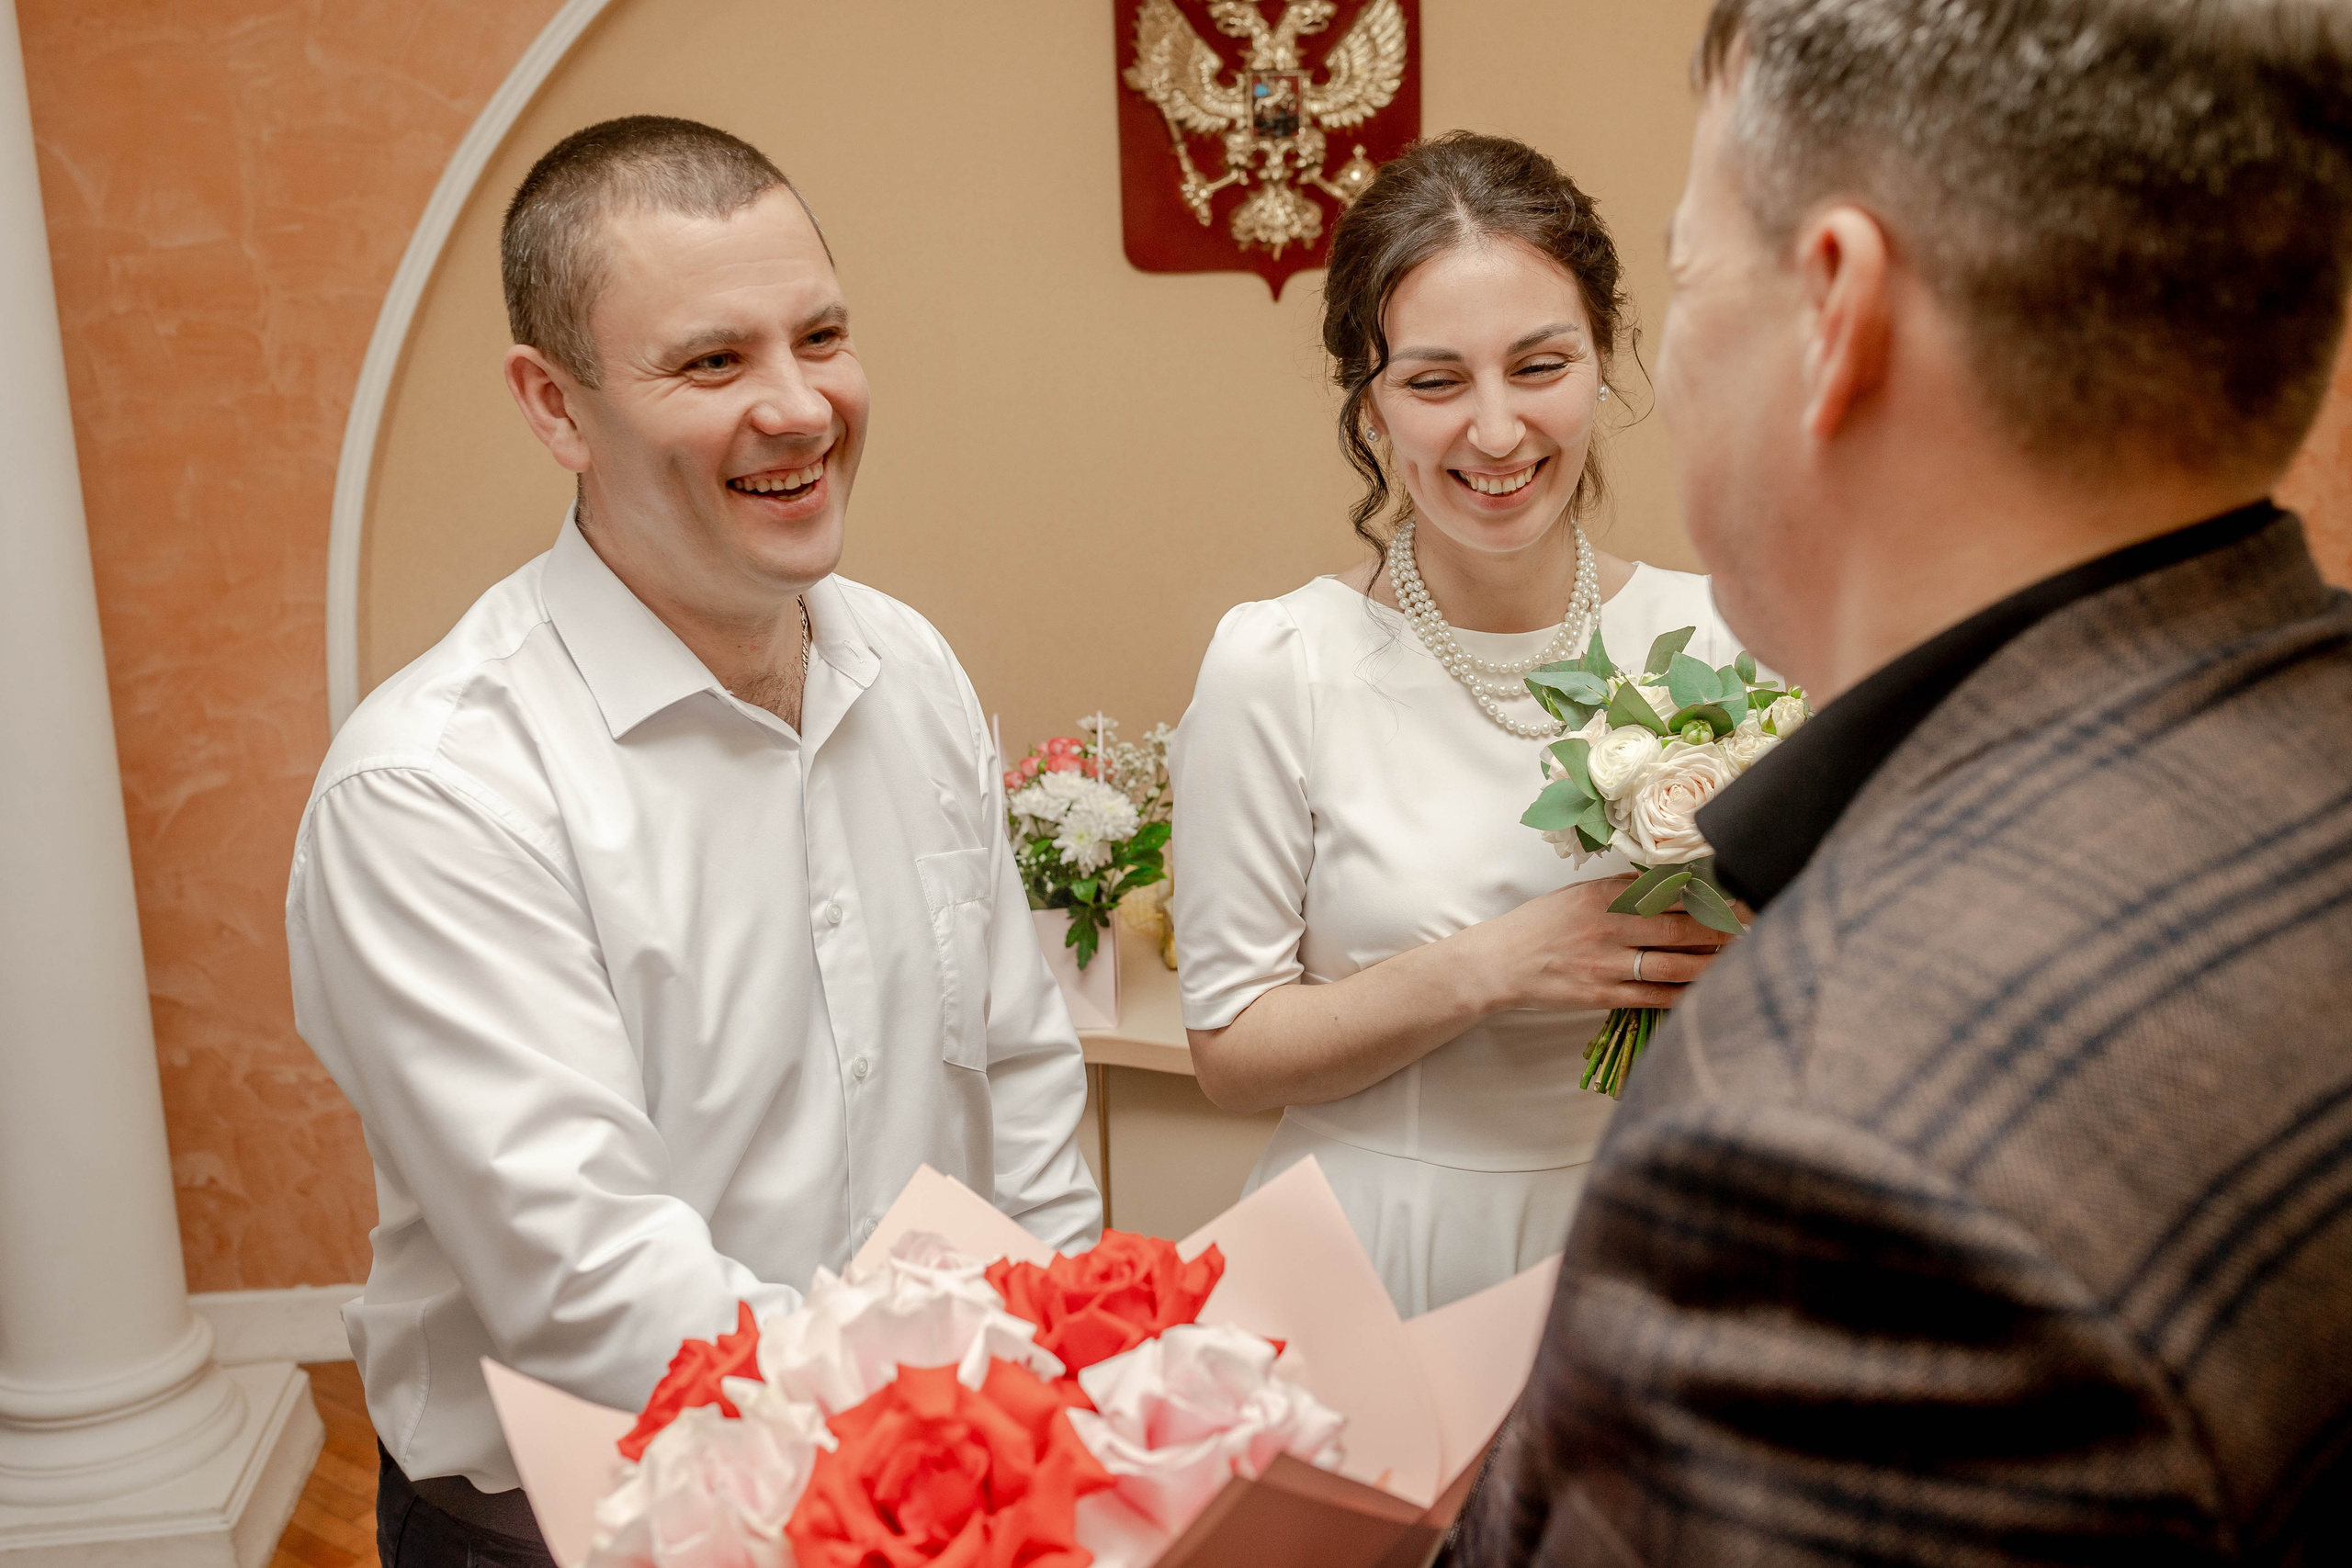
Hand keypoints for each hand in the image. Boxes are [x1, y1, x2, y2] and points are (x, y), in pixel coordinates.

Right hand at [1471, 875, 1733, 1014]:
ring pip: (1673, 966)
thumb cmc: (1543, 925)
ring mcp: (1605, 965)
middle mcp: (1607, 928)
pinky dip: (1684, 994)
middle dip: (1721, 931)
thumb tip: (1674, 886)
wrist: (1500, 963)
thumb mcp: (1580, 895)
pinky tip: (1705, 989)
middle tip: (1752, 930)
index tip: (1739, 899)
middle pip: (1679, 929)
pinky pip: (1654, 997)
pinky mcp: (1601, 995)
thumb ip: (1624, 891)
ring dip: (1710, 964)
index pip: (1668, 894)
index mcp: (1603, 897)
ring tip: (1737, 960)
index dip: (1709, 899)